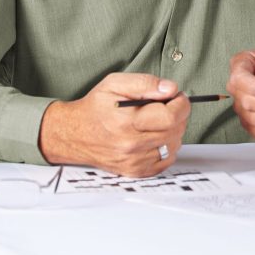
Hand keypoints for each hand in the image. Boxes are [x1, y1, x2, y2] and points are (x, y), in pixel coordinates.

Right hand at [39, 73, 188, 176]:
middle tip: (167, 106)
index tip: (178, 96)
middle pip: (175, 131)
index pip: (171, 117)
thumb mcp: (115, 83)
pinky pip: (166, 160)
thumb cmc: (95, 108)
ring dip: (173, 130)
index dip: (181, 103)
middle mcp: (131, 145)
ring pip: (173, 145)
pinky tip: (154, 135)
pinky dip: (166, 146)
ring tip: (157, 121)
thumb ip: (146, 83)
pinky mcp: (136, 171)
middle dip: (178, 114)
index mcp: (127, 123)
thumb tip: (171, 89)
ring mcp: (134, 161)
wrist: (74, 134)